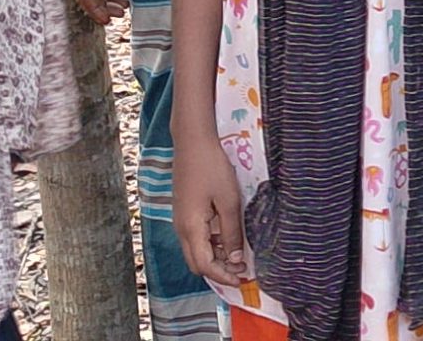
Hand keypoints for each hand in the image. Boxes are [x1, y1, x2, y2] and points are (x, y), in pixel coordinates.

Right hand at [169, 141, 250, 286]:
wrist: (192, 142)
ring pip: (195, 251)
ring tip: (239, 254)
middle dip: (218, 271)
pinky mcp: (183, 212)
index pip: (204, 265)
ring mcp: (180, 220)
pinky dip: (210, 244)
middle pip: (196, 263)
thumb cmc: (212, 168)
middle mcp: (181, 228)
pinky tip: (227, 236)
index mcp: (191, 228)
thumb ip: (232, 231)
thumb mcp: (229, 201)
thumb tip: (235, 258)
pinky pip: (195, 237)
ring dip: (215, 257)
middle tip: (242, 269)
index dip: (223, 276)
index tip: (242, 280)